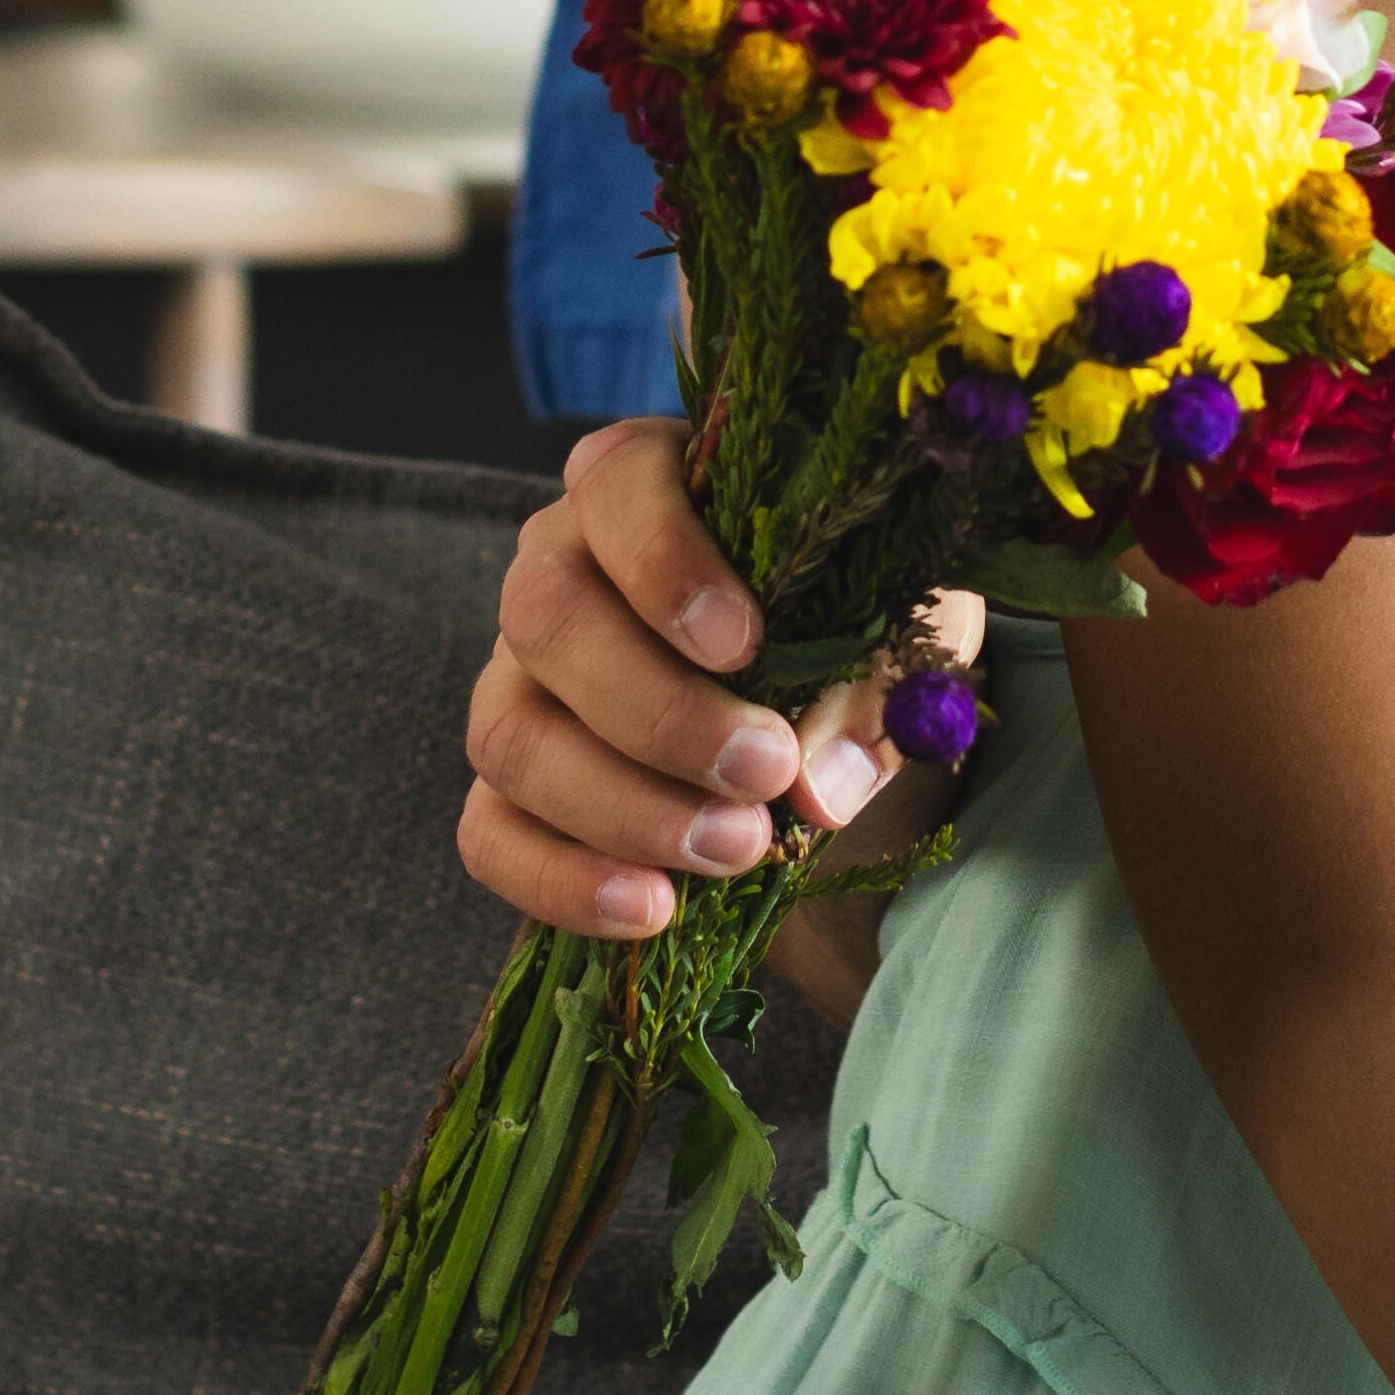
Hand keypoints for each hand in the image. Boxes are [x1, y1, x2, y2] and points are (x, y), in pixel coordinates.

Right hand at [454, 423, 909, 943]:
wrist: (827, 696)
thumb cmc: (860, 618)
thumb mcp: (904, 624)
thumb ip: (878, 683)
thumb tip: (818, 787)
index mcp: (645, 485)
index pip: (614, 484)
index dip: (662, 559)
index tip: (742, 640)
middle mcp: (556, 566)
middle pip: (546, 618)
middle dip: (656, 710)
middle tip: (765, 771)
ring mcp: (516, 677)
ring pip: (509, 735)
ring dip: (622, 806)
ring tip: (736, 852)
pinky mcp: (511, 782)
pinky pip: (490, 833)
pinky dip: (560, 881)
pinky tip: (652, 909)